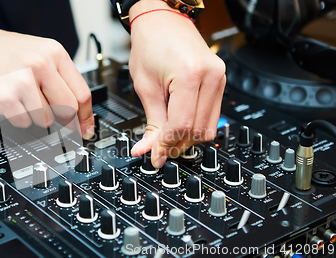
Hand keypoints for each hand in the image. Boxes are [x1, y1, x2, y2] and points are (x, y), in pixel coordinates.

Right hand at [0, 21, 94, 138]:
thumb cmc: (8, 53)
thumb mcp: (42, 54)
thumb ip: (62, 80)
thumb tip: (79, 117)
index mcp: (54, 53)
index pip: (82, 93)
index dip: (86, 116)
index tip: (86, 128)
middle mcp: (40, 65)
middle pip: (68, 109)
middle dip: (64, 119)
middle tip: (56, 117)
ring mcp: (21, 82)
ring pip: (46, 119)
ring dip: (38, 117)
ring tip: (26, 100)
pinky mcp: (5, 98)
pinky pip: (25, 123)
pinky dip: (20, 119)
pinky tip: (13, 102)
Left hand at [128, 0, 225, 167]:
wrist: (162, 20)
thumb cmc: (151, 44)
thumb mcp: (145, 86)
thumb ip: (151, 122)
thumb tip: (151, 150)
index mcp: (190, 75)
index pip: (182, 124)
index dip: (166, 145)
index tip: (155, 156)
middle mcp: (211, 77)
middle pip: (198, 130)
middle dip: (176, 144)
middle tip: (157, 150)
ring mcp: (219, 79)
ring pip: (208, 128)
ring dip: (187, 138)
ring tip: (166, 136)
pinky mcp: (219, 81)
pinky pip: (211, 116)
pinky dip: (195, 126)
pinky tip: (178, 125)